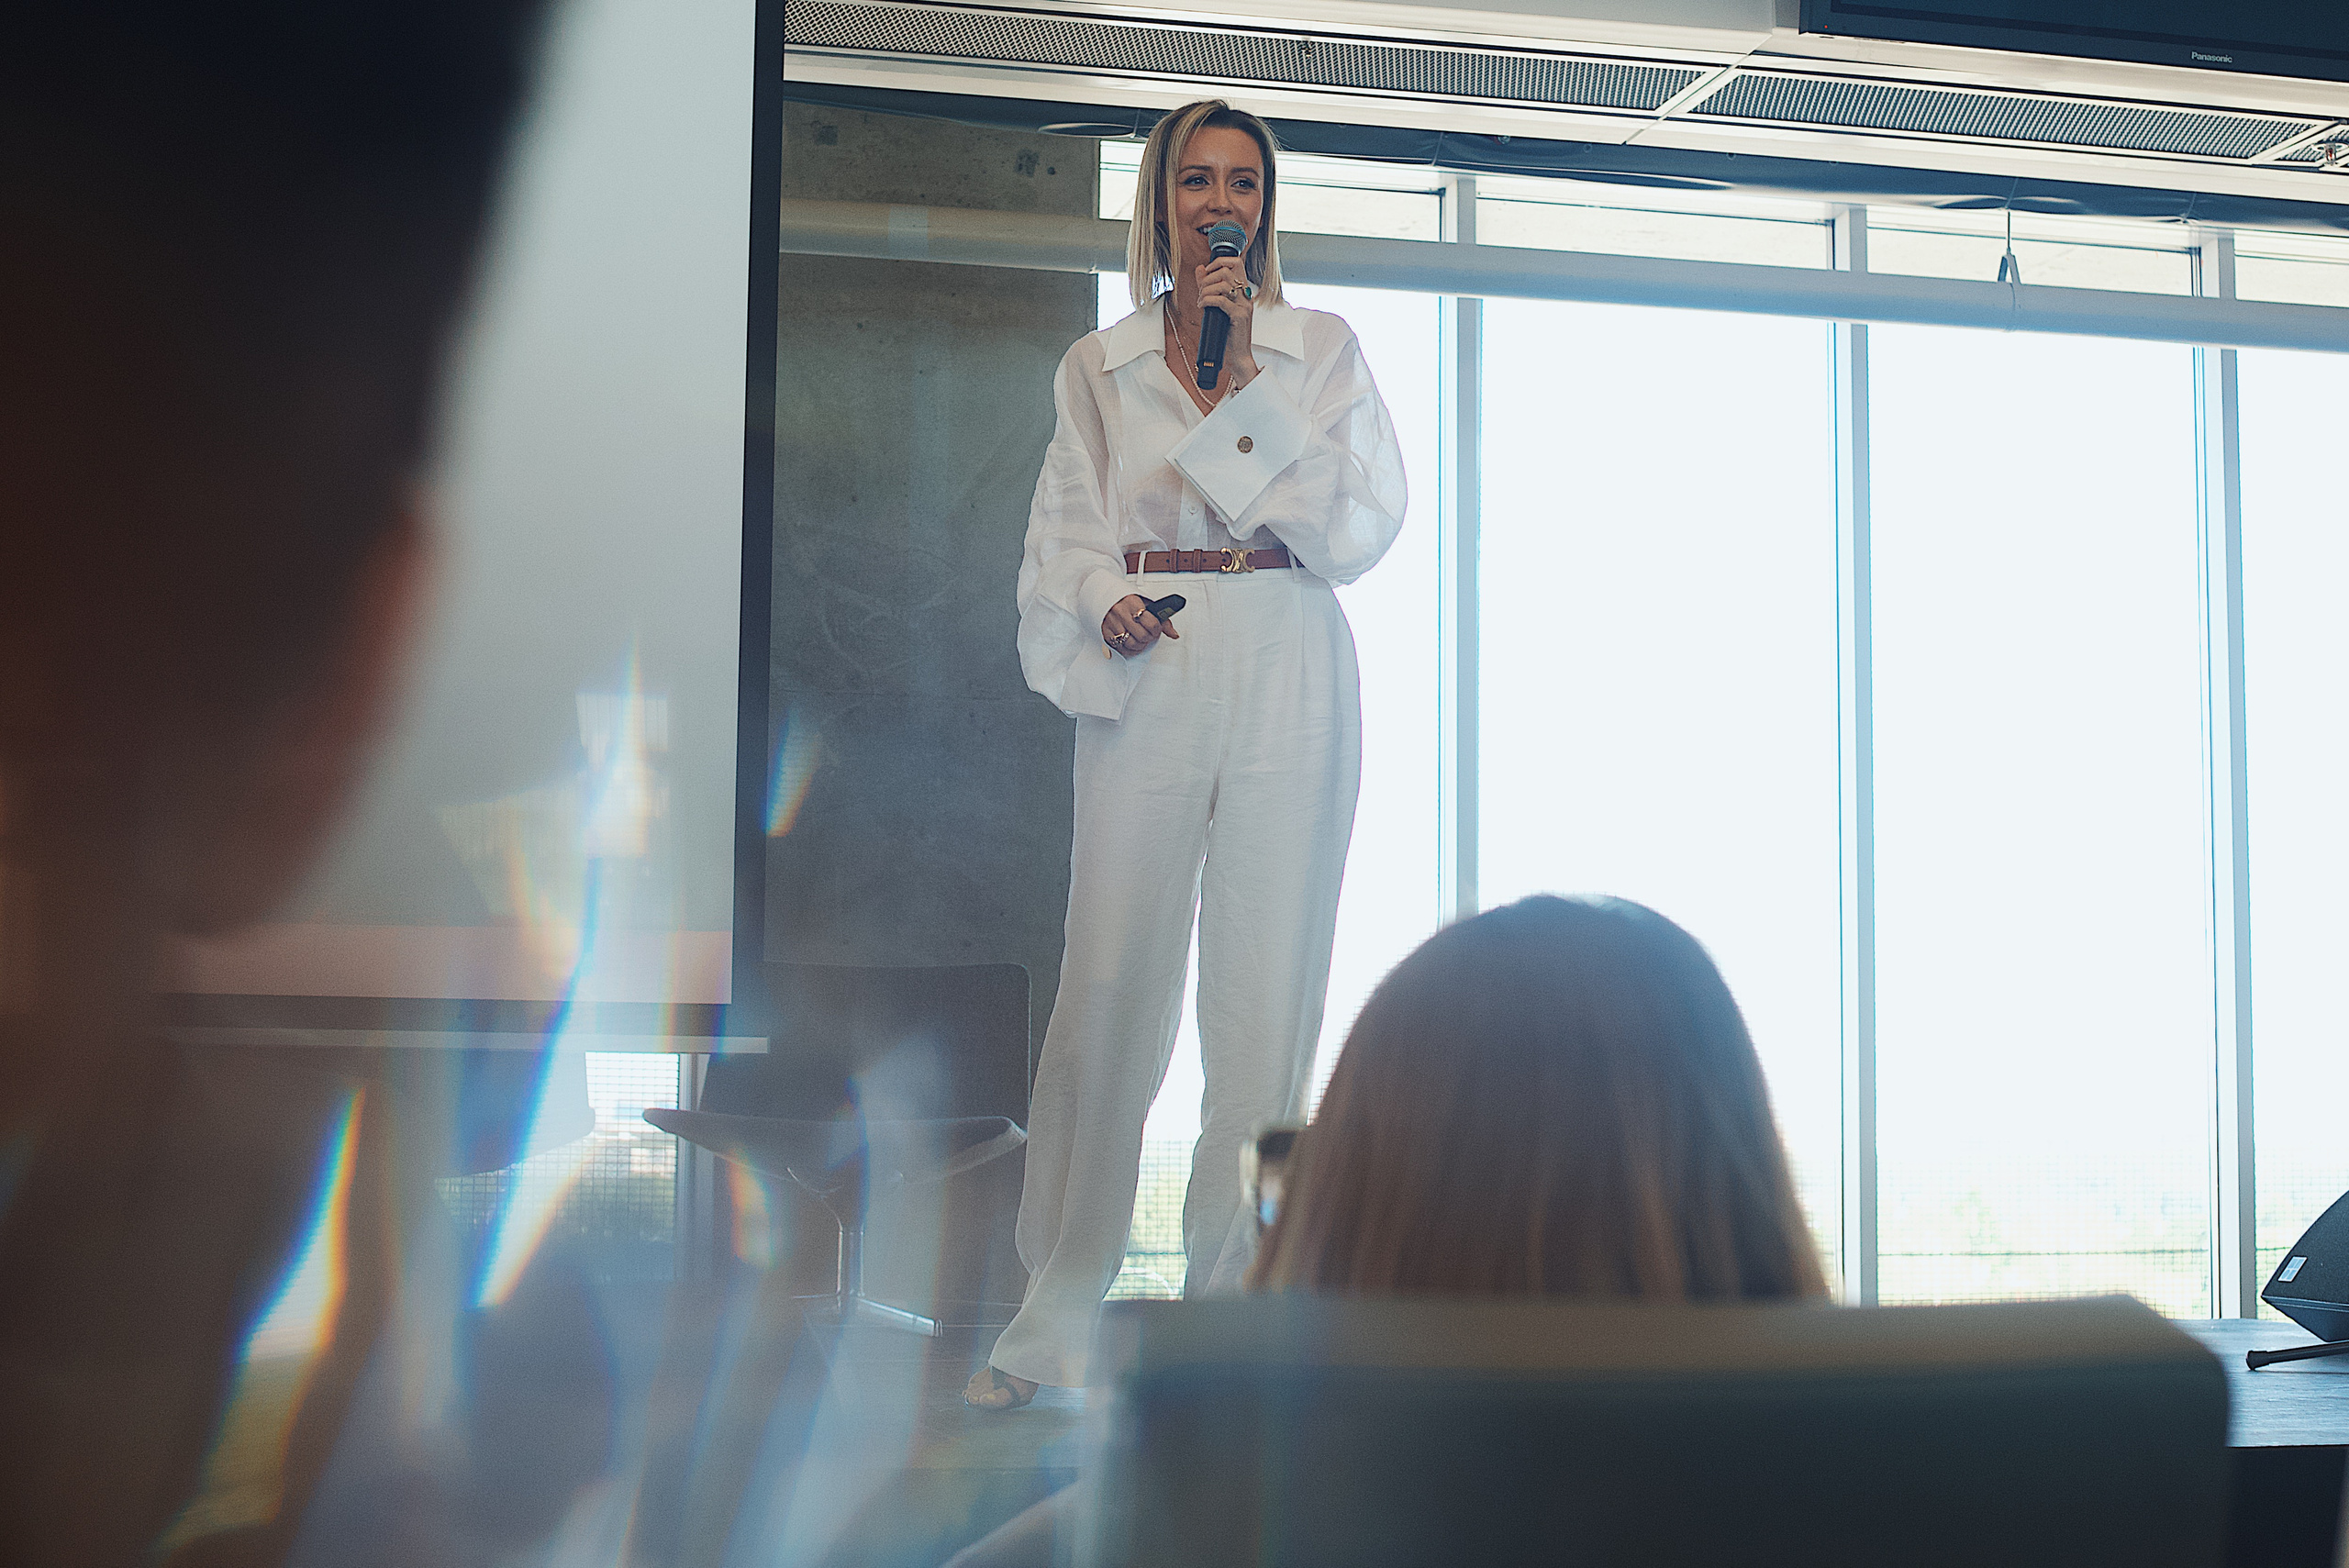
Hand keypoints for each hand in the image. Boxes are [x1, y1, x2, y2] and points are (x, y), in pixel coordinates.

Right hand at [1103, 594, 1176, 657]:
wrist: (1106, 596)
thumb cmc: (1128, 600)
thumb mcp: (1146, 603)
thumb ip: (1162, 619)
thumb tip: (1174, 634)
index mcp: (1133, 603)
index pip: (1151, 623)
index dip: (1157, 629)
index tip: (1156, 629)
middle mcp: (1121, 613)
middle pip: (1142, 636)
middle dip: (1149, 638)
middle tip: (1149, 635)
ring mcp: (1112, 623)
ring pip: (1131, 644)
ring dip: (1140, 645)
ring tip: (1141, 640)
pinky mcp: (1106, 632)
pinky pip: (1120, 648)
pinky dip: (1129, 650)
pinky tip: (1132, 644)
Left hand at [1196, 255, 1257, 382]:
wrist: (1237, 356)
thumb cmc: (1228, 333)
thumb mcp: (1217, 306)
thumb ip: (1209, 286)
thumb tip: (1200, 268)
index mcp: (1243, 291)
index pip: (1236, 263)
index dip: (1219, 262)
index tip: (1207, 272)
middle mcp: (1246, 295)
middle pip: (1227, 271)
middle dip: (1207, 279)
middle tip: (1201, 292)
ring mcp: (1244, 305)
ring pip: (1222, 284)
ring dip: (1205, 290)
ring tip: (1201, 301)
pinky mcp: (1238, 316)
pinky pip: (1220, 300)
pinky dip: (1207, 301)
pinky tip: (1202, 307)